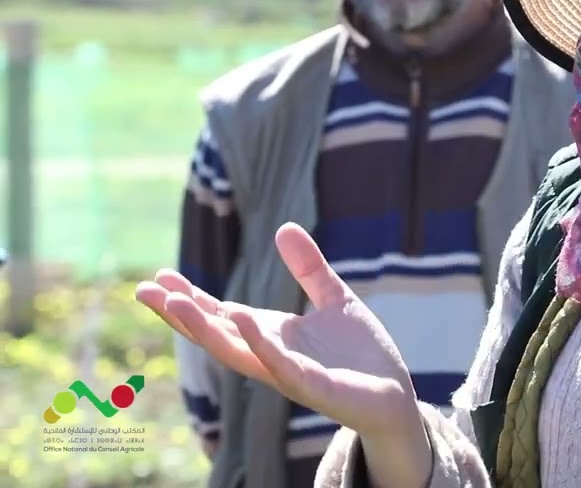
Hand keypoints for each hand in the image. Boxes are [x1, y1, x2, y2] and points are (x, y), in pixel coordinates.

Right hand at [136, 223, 419, 438]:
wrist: (394, 393)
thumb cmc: (361, 353)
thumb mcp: (333, 299)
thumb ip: (309, 268)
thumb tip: (284, 227)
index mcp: (272, 335)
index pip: (222, 315)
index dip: (190, 298)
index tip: (157, 277)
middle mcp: (271, 356)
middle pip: (217, 334)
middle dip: (181, 315)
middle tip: (144, 291)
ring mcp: (289, 374)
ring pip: (237, 353)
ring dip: (206, 329)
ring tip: (177, 303)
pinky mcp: (315, 388)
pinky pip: (281, 366)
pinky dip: (259, 344)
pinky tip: (242, 320)